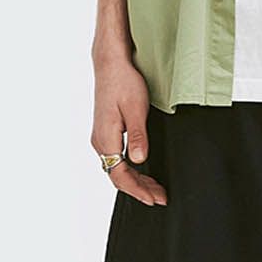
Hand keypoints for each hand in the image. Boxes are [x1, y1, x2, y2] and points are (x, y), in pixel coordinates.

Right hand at [91, 52, 167, 204]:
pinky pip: (117, 159)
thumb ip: (137, 136)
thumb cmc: (124, 82)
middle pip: (118, 175)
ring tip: (156, 188)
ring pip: (118, 168)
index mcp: (106, 138)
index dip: (138, 189)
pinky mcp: (106, 132)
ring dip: (136, 180)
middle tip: (161, 197)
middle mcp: (100, 141)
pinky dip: (131, 169)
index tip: (154, 198)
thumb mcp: (136, 108)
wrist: (111, 63)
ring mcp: (101, 137)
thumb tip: (139, 160)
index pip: (120, 175)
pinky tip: (144, 171)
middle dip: (140, 189)